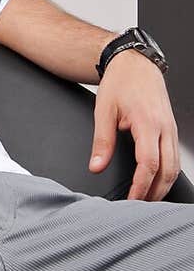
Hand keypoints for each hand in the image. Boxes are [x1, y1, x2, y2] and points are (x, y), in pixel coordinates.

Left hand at [90, 50, 179, 200]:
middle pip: (167, 170)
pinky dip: (167, 173)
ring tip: (146, 199)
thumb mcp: (104, 110)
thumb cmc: (120, 82)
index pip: (149, 163)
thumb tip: (96, 166)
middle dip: (154, 192)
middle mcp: (164, 128)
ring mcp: (171, 129)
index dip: (141, 186)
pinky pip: (174, 157)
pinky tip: (156, 181)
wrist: (135, 63)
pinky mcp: (171, 129)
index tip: (131, 201)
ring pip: (174, 166)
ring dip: (163, 186)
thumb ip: (102, 141)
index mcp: (147, 122)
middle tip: (138, 207)